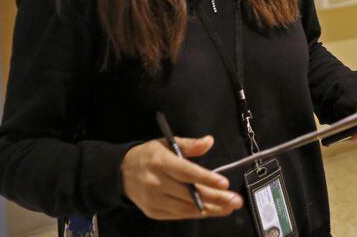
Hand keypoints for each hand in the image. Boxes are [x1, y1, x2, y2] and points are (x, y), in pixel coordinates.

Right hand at [121, 135, 242, 219]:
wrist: (121, 173)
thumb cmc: (149, 156)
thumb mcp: (167, 142)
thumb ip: (189, 144)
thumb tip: (209, 141)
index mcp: (161, 163)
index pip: (187, 173)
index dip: (206, 179)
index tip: (224, 183)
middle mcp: (156, 184)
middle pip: (190, 194)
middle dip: (215, 198)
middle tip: (235, 200)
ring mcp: (154, 200)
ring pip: (186, 208)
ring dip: (211, 209)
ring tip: (229, 207)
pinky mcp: (154, 212)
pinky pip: (179, 215)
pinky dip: (197, 213)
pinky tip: (212, 211)